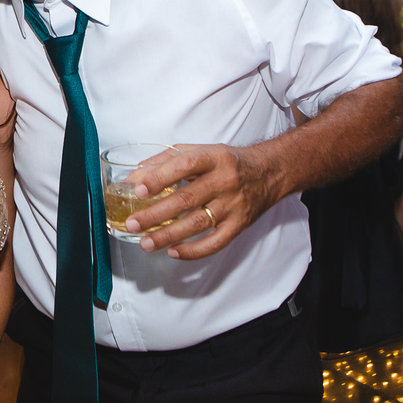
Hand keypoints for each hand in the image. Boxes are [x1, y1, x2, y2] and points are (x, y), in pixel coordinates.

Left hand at [123, 143, 284, 260]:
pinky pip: (216, 243)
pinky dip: (194, 251)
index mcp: (213, 158)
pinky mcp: (240, 225)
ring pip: (198, 223)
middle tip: (133, 223)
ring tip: (145, 243)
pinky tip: (173, 252)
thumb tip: (134, 177)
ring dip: (168, 236)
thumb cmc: (226, 162)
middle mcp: (225, 181)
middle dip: (156, 214)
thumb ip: (165, 160)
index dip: (160, 177)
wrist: (269, 172)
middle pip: (187, 199)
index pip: (184, 166)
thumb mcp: (200, 150)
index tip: (138, 190)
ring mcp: (233, 205)